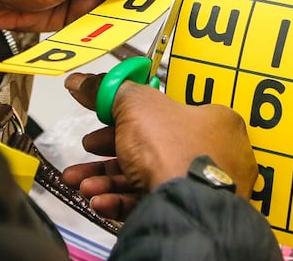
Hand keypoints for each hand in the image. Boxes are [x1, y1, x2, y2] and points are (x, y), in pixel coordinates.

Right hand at [61, 73, 257, 220]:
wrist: (184, 207)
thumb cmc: (168, 147)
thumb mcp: (135, 106)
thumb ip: (107, 91)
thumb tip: (77, 81)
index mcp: (215, 122)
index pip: (169, 113)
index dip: (130, 114)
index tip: (102, 118)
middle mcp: (214, 154)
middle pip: (152, 147)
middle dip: (109, 150)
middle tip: (86, 149)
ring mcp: (200, 188)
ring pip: (145, 178)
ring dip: (106, 179)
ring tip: (79, 182)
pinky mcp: (185, 213)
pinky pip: (149, 202)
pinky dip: (119, 200)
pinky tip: (97, 200)